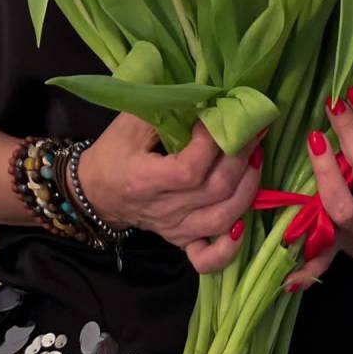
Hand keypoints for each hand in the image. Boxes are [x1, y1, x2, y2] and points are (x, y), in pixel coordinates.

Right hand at [74, 113, 262, 272]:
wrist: (96, 191)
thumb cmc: (114, 151)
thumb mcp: (130, 122)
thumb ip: (165, 108)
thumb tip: (208, 95)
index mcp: (145, 180)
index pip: (189, 170)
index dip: (212, 144)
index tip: (220, 116)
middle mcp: (164, 210)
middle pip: (215, 191)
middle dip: (242, 157)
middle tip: (253, 128)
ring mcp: (175, 229)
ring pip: (223, 219)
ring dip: (249, 188)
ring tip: (256, 158)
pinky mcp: (182, 240)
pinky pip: (209, 258)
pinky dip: (231, 247)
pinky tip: (243, 223)